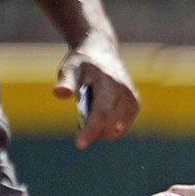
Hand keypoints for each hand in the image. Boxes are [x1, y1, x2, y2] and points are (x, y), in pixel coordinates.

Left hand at [58, 34, 140, 149]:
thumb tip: (59, 93)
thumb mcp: (69, 69)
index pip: (101, 113)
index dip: (90, 130)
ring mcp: (132, 100)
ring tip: (91, 108)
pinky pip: (120, 127)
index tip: (79, 144)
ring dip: (100, 127)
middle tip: (81, 111)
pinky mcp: (135, 105)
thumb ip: (66, 82)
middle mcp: (125, 93)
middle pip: (108, 125)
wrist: (101, 51)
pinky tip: (101, 110)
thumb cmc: (82, 62)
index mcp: (109, 83)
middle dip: (91, 128)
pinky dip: (108, 125)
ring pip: (115, 130)